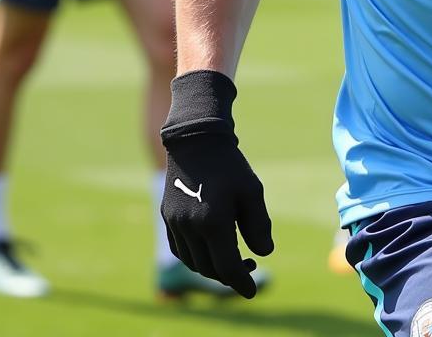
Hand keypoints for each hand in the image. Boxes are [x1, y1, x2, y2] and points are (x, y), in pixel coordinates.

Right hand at [160, 71, 272, 297]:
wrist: (197, 140)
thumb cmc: (230, 165)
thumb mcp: (252, 191)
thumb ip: (258, 225)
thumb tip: (264, 253)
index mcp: (213, 222)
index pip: (227, 267)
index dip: (241, 283)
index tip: (252, 291)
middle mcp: (190, 228)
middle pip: (209, 268)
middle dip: (229, 275)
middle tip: (248, 267)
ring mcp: (175, 224)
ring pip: (193, 261)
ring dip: (212, 267)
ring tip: (233, 257)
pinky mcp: (167, 217)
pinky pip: (180, 249)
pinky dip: (196, 256)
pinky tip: (211, 248)